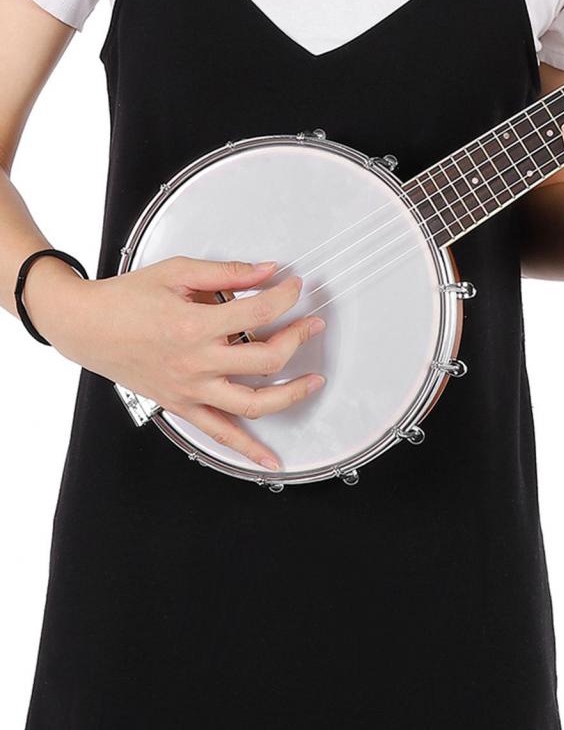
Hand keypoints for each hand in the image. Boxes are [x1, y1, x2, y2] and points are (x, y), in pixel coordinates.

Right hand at [26, 256, 325, 469]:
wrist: (85, 326)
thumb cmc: (126, 298)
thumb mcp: (179, 272)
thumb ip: (228, 272)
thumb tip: (268, 270)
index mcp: (195, 325)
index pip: (260, 313)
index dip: (287, 297)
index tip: (296, 287)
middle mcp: (196, 363)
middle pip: (266, 359)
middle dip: (299, 338)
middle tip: (313, 325)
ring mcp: (190, 389)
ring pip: (253, 403)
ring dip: (291, 394)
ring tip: (313, 381)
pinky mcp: (181, 406)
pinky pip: (220, 434)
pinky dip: (248, 449)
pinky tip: (271, 458)